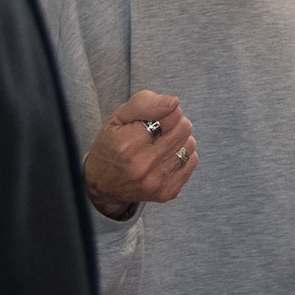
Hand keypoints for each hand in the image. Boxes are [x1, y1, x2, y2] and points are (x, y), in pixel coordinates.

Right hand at [82, 89, 198, 219]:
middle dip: (175, 124)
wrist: (103, 186)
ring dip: (179, 140)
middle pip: (183, 129)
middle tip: (159, 130)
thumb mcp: (119, 117)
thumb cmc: (112, 145)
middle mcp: (142, 165)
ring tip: (162, 144)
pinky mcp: (167, 192)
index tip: (156, 118)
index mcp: (127, 143)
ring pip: (190, 145)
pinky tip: (166, 157)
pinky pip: (191, 162)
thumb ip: (145, 103)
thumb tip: (174, 103)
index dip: (166, 111)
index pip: (171, 115)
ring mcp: (156, 182)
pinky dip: (183, 156)